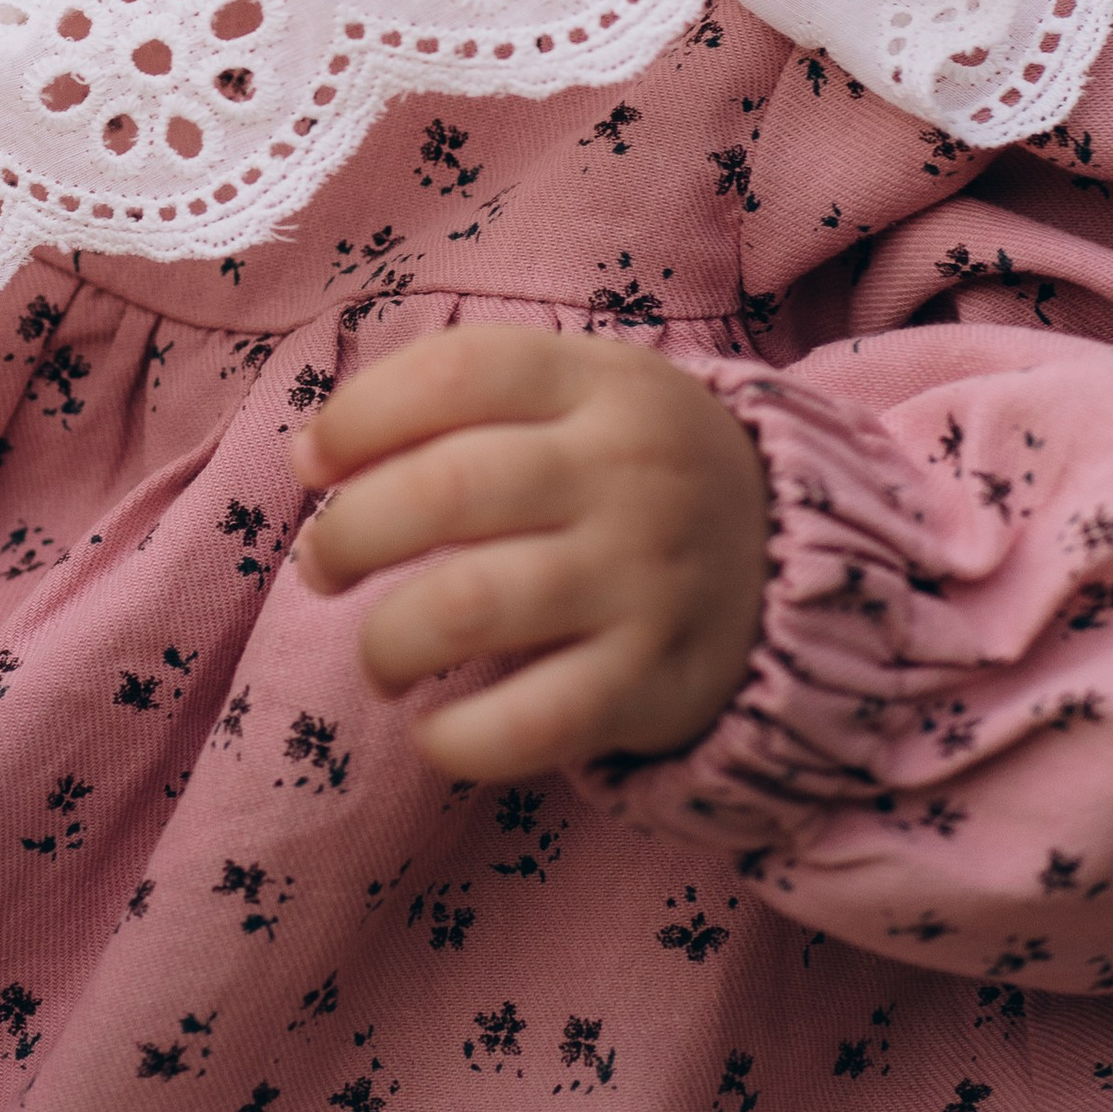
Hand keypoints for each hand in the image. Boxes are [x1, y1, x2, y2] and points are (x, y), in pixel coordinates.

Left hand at [291, 323, 767, 779]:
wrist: (802, 557)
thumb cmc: (632, 467)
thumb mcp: (581, 392)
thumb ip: (462, 401)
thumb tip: (311, 454)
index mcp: (596, 384)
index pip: (455, 373)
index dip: (358, 416)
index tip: (311, 461)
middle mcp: (623, 473)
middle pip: (447, 491)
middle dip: (349, 534)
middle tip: (322, 565)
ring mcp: (645, 579)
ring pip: (473, 605)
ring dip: (388, 639)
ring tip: (378, 655)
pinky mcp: (660, 682)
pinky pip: (539, 722)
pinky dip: (460, 739)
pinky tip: (432, 731)